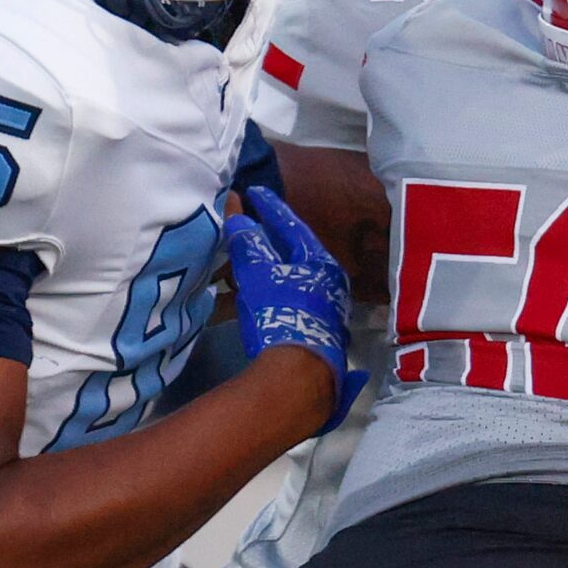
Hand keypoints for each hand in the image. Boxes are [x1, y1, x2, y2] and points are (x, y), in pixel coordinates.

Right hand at [225, 186, 366, 428]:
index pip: (293, 226)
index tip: (255, 191)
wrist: (299, 376)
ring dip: (265, 268)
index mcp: (322, 264)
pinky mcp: (314, 334)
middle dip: (270, 238)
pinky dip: (267, 292)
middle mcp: (330, 285)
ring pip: (291, 279)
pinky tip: (250, 296)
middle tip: (250, 222)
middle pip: (295, 253)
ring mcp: (325, 311)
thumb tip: (237, 212)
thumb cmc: (282, 314)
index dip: (271, 207)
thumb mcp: (259, 274)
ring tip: (241, 259)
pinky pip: (287, 301)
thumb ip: (247, 242)